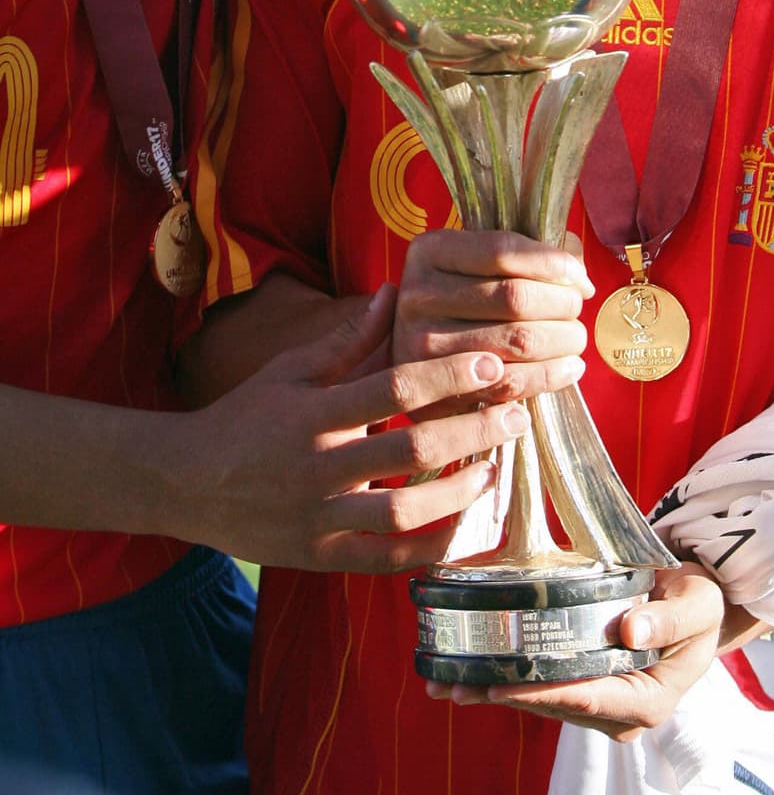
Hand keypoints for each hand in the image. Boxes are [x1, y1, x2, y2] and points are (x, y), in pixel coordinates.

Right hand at [179, 284, 533, 570]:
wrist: (184, 482)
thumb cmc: (246, 417)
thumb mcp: (290, 369)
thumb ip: (348, 337)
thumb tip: (396, 289)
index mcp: (314, 412)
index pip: (394, 388)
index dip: (448, 375)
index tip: (492, 363)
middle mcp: (319, 466)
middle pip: (412, 446)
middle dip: (473, 429)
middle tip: (515, 416)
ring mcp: (319, 517)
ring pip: (407, 510)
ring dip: (461, 489)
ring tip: (494, 468)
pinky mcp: (320, 555)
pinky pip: (387, 559)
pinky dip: (431, 547)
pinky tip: (464, 525)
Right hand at [393, 228, 590, 399]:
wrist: (415, 362)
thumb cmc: (463, 301)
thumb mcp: (477, 264)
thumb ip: (526, 253)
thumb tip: (577, 273)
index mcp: (429, 252)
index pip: (503, 251)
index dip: (554, 263)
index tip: (581, 278)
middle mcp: (418, 296)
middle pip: (515, 297)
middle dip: (563, 303)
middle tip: (577, 309)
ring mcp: (421, 346)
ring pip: (518, 340)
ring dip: (563, 340)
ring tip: (576, 338)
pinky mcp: (437, 390)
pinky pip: (510, 383)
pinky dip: (550, 375)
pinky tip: (569, 368)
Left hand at [428, 563, 724, 739]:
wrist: (700, 601)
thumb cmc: (701, 600)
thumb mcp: (697, 603)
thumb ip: (669, 618)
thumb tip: (631, 632)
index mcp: (649, 700)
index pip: (587, 697)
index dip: (541, 693)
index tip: (501, 686)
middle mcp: (621, 711)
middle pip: (555, 704)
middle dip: (505, 695)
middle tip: (456, 683)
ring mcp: (603, 702)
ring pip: (542, 700)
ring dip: (496, 692)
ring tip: (447, 682)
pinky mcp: (589, 685)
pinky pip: (545, 687)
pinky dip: (508, 680)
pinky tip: (470, 675)